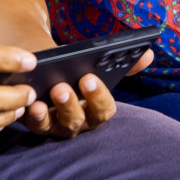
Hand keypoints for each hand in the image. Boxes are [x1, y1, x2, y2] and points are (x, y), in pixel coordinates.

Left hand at [19, 48, 153, 138]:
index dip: (98, 96)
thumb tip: (148, 54)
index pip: (104, 109)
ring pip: (60, 124)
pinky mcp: (35, 123)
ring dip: (55, 109)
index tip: (89, 78)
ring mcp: (57, 125)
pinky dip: (34, 116)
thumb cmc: (74, 71)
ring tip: (49, 91)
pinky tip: (31, 103)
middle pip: (81, 120)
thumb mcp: (94, 65)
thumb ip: (122, 63)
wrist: (45, 71)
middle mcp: (79, 121)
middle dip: (73, 104)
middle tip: (63, 86)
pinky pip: (36, 125)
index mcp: (96, 108)